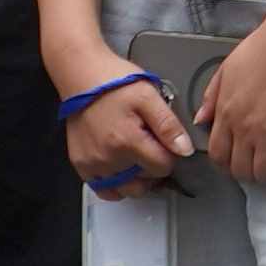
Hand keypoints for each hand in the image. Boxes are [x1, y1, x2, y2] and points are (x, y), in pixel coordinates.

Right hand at [60, 46, 197, 196]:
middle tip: (149, 145)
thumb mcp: (149, 95)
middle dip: (153, 167)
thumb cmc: (115, 82)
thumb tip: (185, 151)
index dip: (169, 155)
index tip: (163, 141)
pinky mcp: (81, 165)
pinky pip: (105, 190)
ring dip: (137, 179)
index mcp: (128, 141)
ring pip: (126, 190)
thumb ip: (168, 125)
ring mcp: (93, 164)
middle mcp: (108, 158)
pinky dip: (116, 184)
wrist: (81, 76)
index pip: (163, 167)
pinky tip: (121, 168)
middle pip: (145, 182)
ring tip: (136, 156)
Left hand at [196, 9, 265, 185]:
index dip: (226, 164)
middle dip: (248, 173)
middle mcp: (244, 126)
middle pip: (240, 170)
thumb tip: (201, 120)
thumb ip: (212, 96)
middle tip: (259, 165)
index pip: (217, 154)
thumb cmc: (264, 46)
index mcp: (227, 111)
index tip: (237, 161)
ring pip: (264, 174)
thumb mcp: (228, 68)